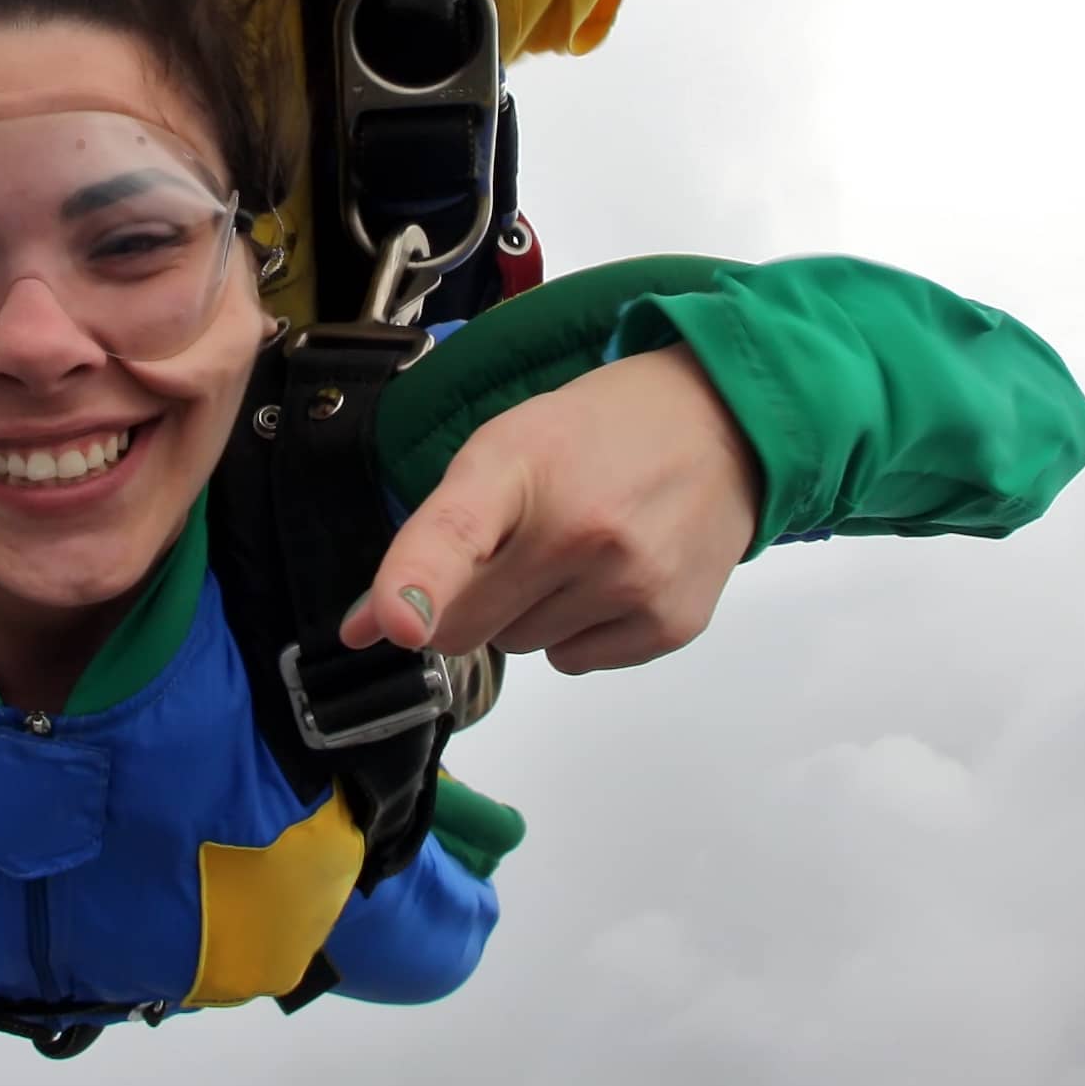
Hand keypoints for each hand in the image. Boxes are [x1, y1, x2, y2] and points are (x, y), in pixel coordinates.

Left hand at [338, 348, 766, 676]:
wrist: (722, 423)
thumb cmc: (595, 435)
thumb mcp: (501, 452)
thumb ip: (428, 540)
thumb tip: (363, 632)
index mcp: (520, 464)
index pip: (458, 533)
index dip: (418, 581)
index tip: (394, 623)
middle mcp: (581, 529)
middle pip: (466, 626)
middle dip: (465, 600)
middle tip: (510, 545)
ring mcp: (632, 581)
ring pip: (519, 647)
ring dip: (526, 612)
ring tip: (576, 547)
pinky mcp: (669, 623)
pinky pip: (574, 662)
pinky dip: (578, 630)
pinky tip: (611, 575)